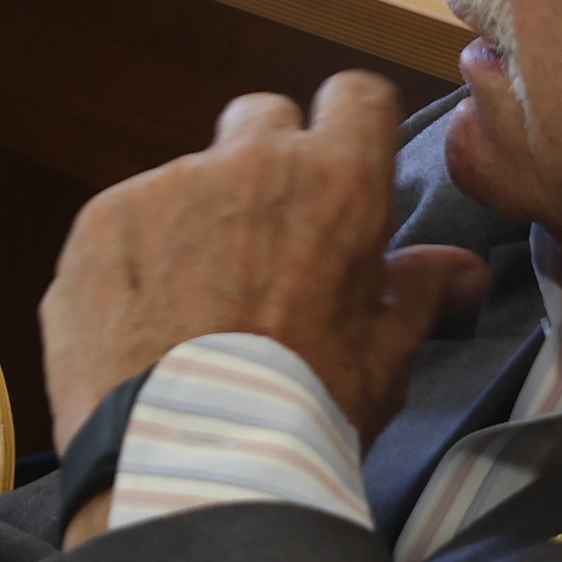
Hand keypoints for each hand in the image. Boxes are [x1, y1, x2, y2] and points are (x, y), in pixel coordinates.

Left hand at [38, 75, 487, 448]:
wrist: (189, 463)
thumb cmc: (301, 412)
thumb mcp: (384, 358)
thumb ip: (419, 293)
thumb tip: (463, 270)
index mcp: (336, 183)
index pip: (357, 97)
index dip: (352, 130)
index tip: (345, 167)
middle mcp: (247, 163)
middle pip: (264, 120)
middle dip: (270, 163)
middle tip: (270, 240)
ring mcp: (164, 186)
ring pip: (188, 176)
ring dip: (198, 218)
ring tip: (196, 305)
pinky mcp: (98, 221)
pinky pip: (126, 219)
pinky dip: (136, 257)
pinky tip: (143, 322)